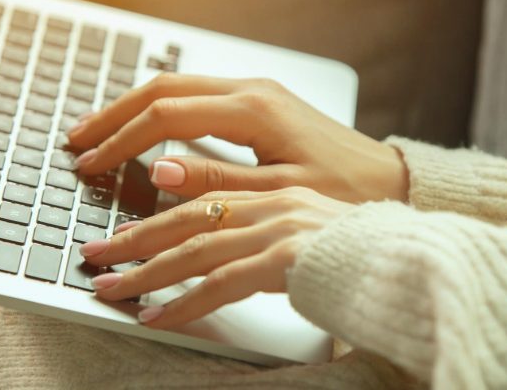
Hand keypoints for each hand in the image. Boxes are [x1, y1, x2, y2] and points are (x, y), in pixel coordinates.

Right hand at [69, 73, 408, 202]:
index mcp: (253, 109)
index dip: (122, 139)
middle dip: (114, 115)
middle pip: (163, 88)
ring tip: (97, 133)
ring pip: (177, 88)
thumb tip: (156, 167)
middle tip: (76, 140)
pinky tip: (144, 130)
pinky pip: (196, 97)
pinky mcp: (259, 104)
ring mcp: (255, 93)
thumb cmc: (346, 193)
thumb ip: (217, 183)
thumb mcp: (280, 195)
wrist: (389, 182)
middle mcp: (251, 91)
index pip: (166, 114)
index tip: (92, 163)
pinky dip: (160, 112)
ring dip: (133, 110)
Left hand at [80, 187, 353, 327]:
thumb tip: (208, 220)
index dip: (152, 215)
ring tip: (110, 292)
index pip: (199, 196)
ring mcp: (280, 228)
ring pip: (196, 247)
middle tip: (93, 258)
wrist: (413, 254)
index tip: (118, 234)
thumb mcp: (304, 221)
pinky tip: (156, 319)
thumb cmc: (362, 244)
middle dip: (132, 241)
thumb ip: (256, 217)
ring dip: (146, 273)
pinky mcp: (287, 260)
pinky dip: (184, 302)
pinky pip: (223, 282)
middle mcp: (273, 202)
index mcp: (275, 187)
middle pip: (186, 218)